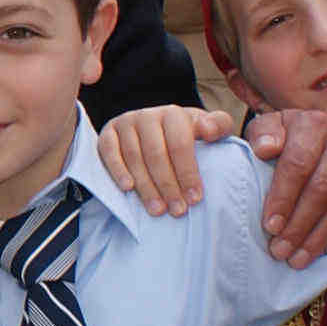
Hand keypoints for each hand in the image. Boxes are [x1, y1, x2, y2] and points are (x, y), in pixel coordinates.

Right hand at [97, 106, 229, 218]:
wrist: (156, 128)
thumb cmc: (186, 134)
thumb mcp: (208, 127)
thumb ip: (219, 125)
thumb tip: (208, 130)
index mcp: (173, 114)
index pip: (180, 145)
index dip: (188, 173)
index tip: (195, 199)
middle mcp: (147, 116)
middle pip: (156, 154)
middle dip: (168, 186)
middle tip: (177, 211)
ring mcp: (125, 123)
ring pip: (134, 157)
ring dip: (146, 186)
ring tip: (157, 210)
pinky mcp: (107, 133)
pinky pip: (109, 153)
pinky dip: (118, 171)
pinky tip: (127, 189)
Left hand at [250, 107, 326, 262]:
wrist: (324, 138)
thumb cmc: (289, 140)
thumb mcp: (271, 131)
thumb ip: (262, 134)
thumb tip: (265, 149)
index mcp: (314, 124)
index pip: (297, 165)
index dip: (282, 198)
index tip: (270, 227)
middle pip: (322, 189)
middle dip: (299, 225)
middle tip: (281, 251)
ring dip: (320, 236)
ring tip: (299, 258)